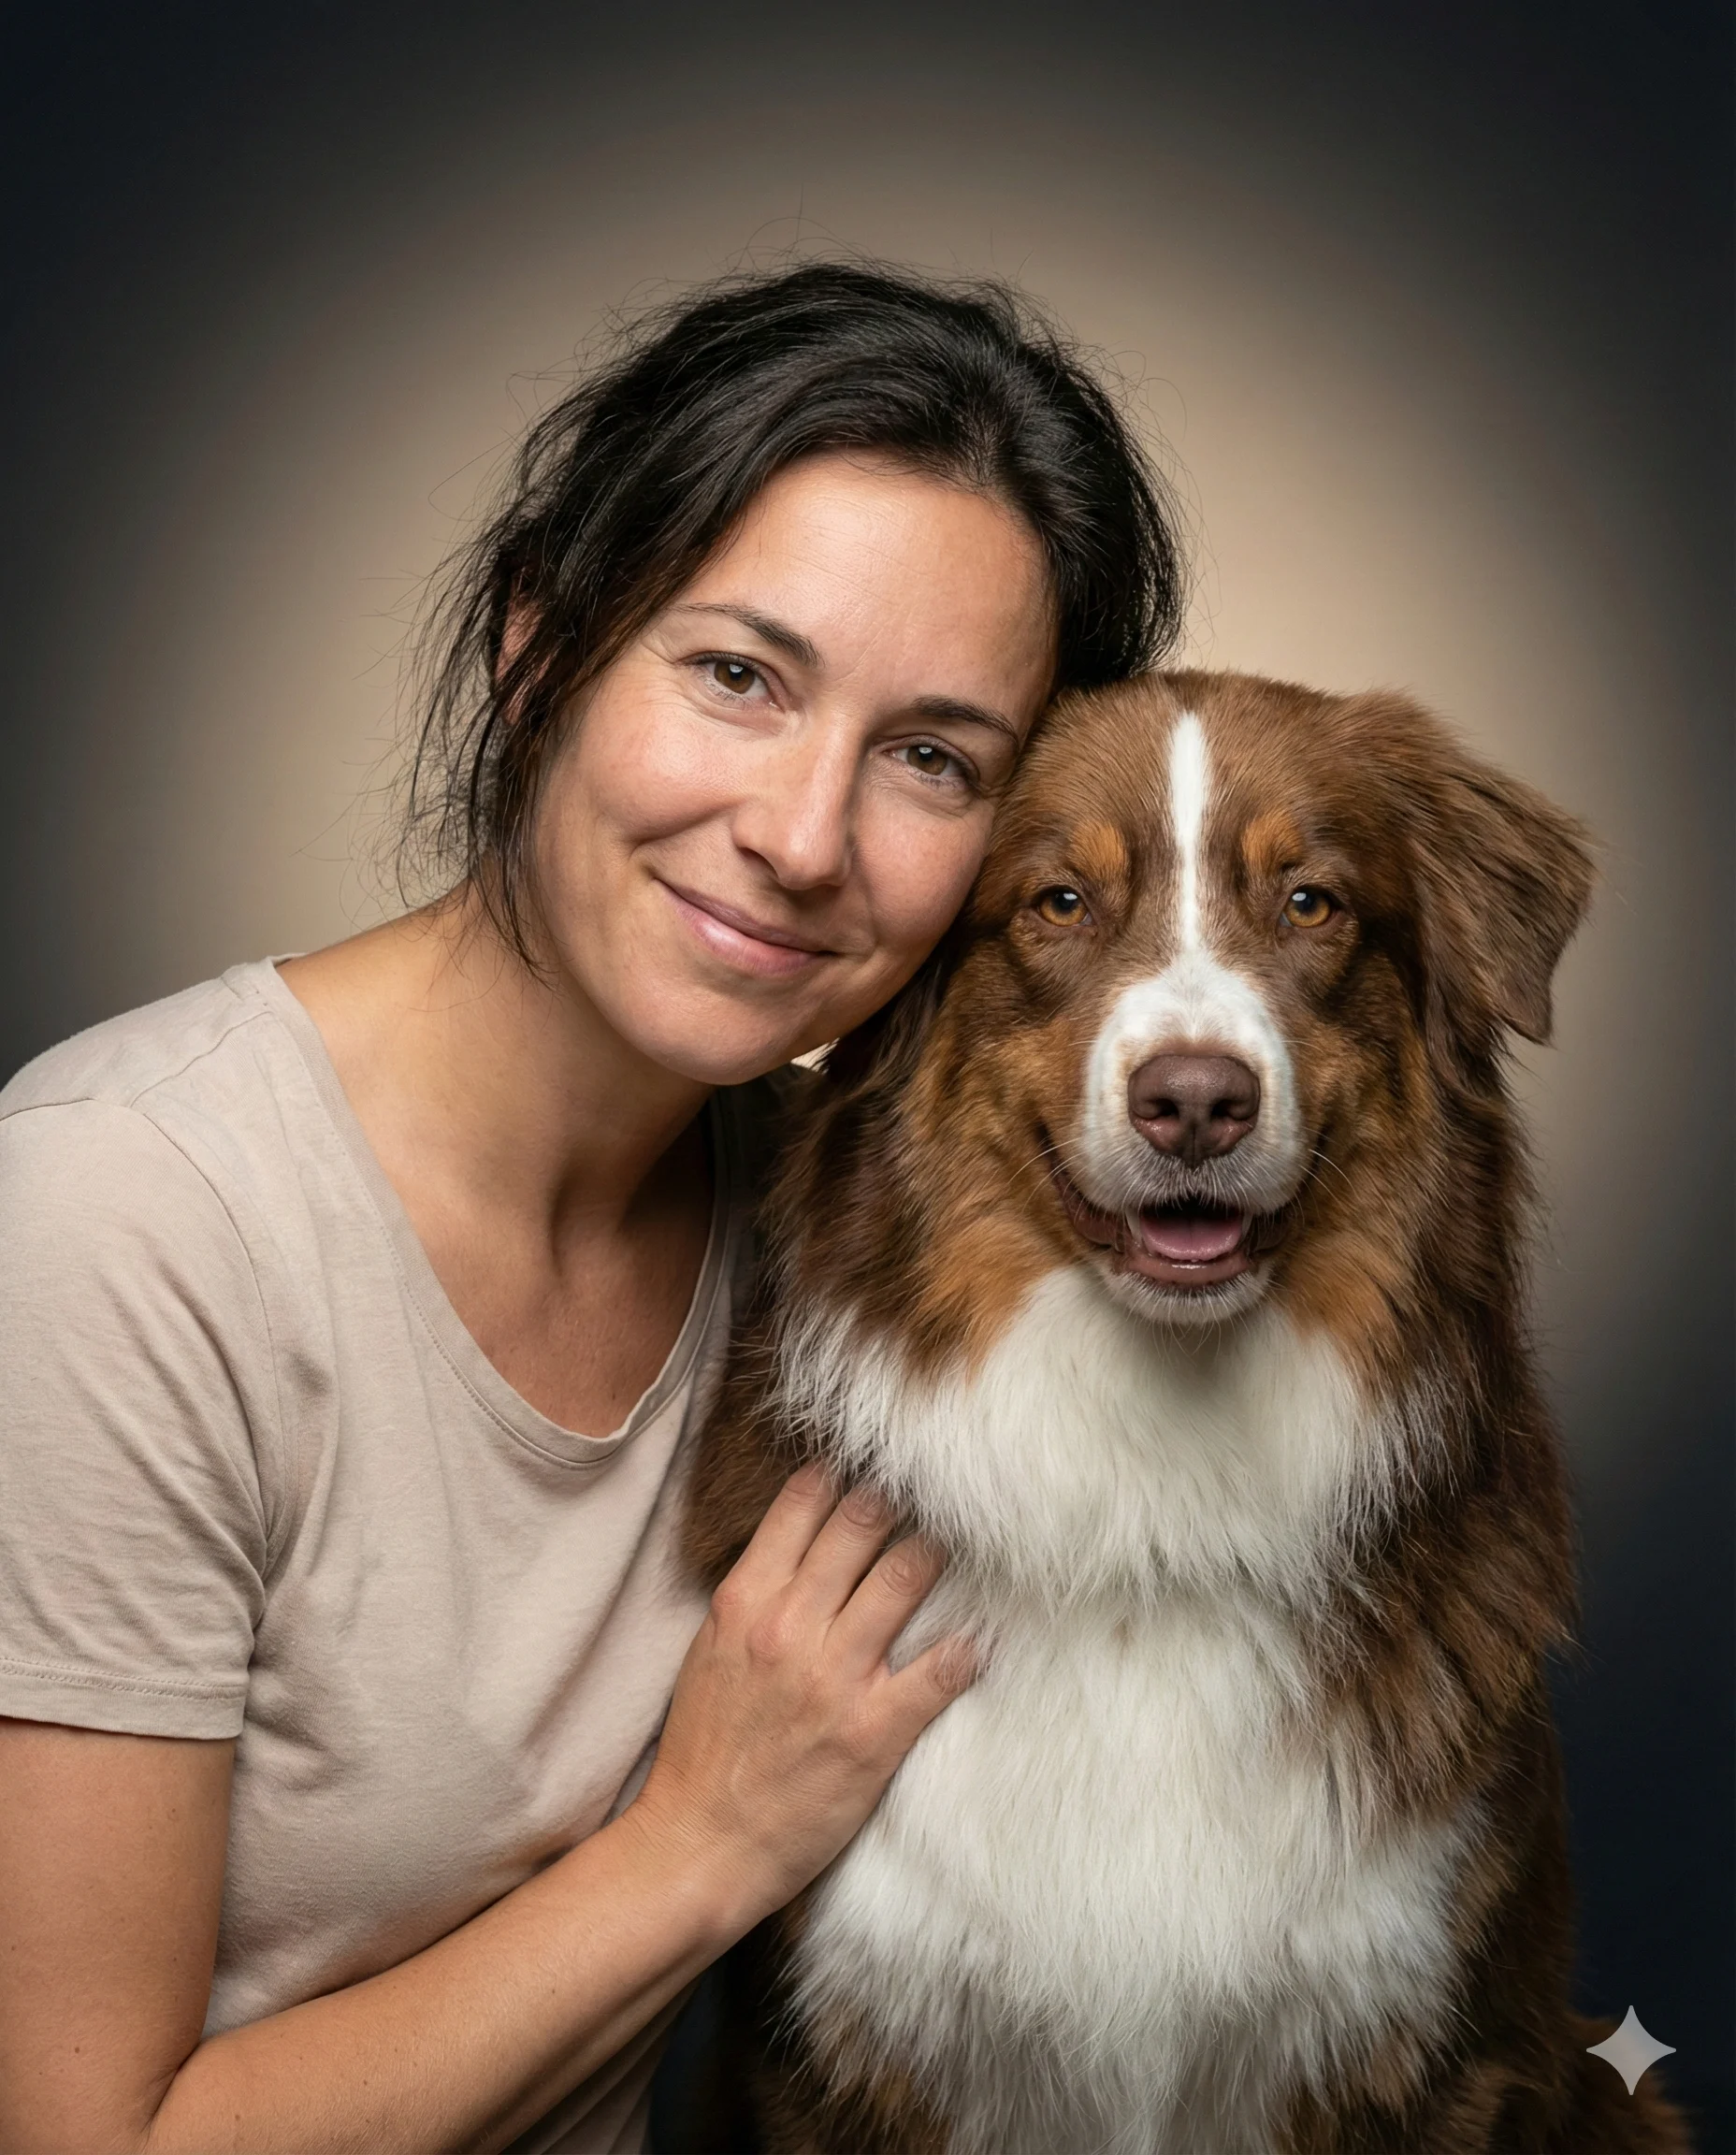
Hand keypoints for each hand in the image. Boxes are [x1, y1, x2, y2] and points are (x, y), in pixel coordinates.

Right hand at [628, 1466, 974, 1926]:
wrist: (698, 1844)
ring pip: (905, 1577)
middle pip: (863, 1527)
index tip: (872, 1462)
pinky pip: (940, 1671)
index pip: (804, 1506)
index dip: (844, 1475)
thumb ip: (756, 1594)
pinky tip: (984, 1634)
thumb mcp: (711, 1650)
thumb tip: (801, 1543)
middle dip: (900, 1498)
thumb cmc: (705, 1748)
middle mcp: (791, 1627)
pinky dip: (969, 1647)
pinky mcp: (874, 1732)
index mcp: (746, 1602)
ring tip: (960, 1541)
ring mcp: (836, 1678)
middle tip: (930, 1486)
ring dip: (938, 1551)